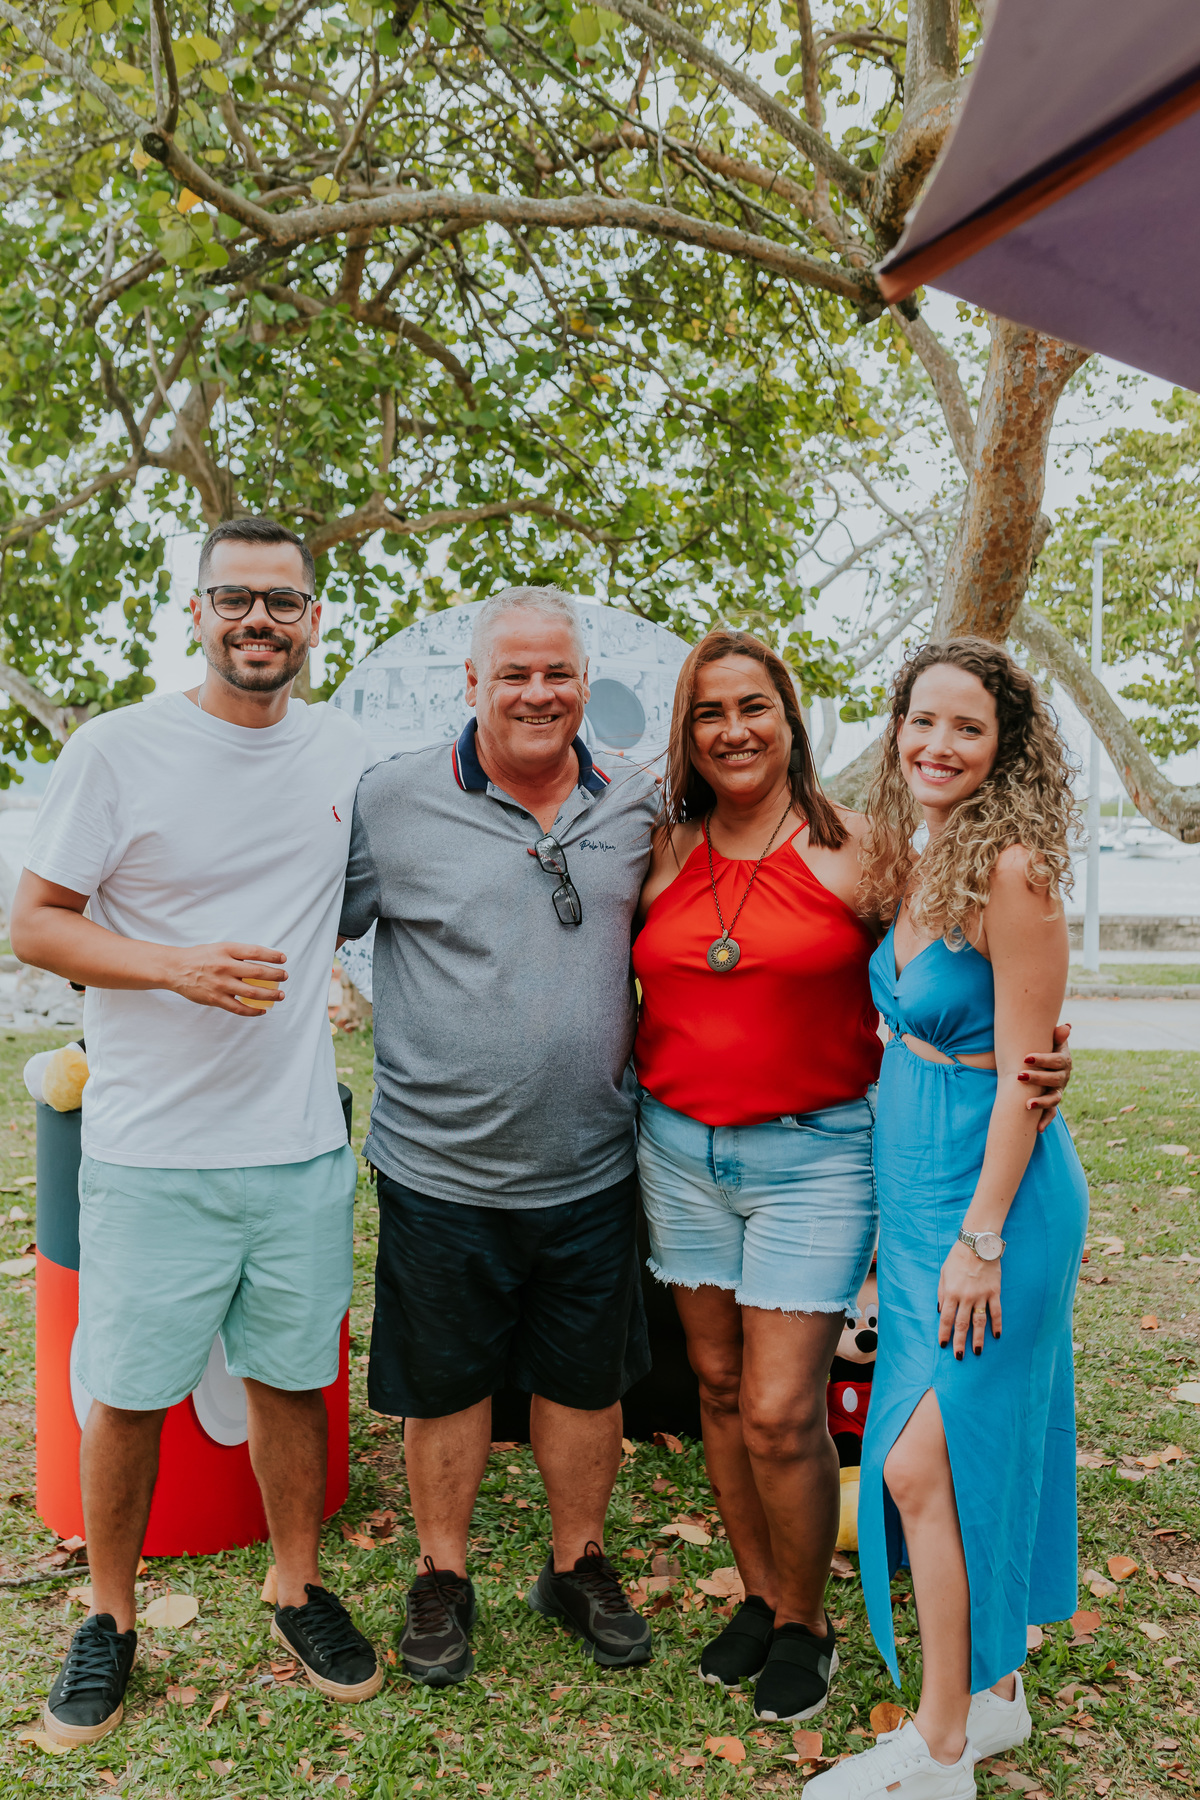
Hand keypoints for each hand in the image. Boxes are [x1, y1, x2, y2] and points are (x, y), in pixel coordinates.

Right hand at [164, 943, 286, 1015]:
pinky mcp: (216, 999)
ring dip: (270, 995)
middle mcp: (225, 966)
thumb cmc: (200, 957)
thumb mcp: (219, 948)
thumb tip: (262, 960)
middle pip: (258, 972)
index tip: (283, 958)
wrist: (175, 969)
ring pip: (252, 992)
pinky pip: (239, 1008)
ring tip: (280, 995)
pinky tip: (262, 1010)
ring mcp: (221, 984)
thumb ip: (238, 954)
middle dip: (275, 975)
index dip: (272, 955)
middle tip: (284, 976)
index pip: (255, 952)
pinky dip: (253, 1011)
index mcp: (227, 950)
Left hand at [937, 1241, 1001, 1357]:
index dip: (944, 1333)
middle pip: (962, 1324)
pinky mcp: (994, 1292)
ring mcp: (981, 1295)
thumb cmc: (957, 1258)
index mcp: (951, 1292)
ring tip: (977, 1352)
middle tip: (959, 1356)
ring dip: (978, 1338)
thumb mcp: (943, 1274)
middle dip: (960, 1342)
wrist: (977, 1244)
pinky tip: (996, 1335)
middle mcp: (966, 1297)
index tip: (944, 1344)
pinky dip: (997, 1324)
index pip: (946, 1318)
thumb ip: (941, 1293)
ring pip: (979, 1322)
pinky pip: (996, 1312)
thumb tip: (941, 1311)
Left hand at [1019, 1020, 1071, 1131]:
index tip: (1025, 1058)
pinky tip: (1038, 1129)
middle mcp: (1063, 1077)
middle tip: (1020, 1076)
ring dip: (1042, 1102)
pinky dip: (1046, 1120)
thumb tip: (1066, 1027)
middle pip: (1054, 1080)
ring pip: (1054, 1098)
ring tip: (1028, 1105)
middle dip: (1037, 1078)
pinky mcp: (1052, 1103)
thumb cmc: (1045, 1047)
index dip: (1043, 1060)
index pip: (1057, 1060)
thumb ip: (1056, 1035)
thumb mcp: (1051, 1040)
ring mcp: (1058, 1091)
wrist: (1044, 1062)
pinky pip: (1051, 1113)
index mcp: (1064, 1061)